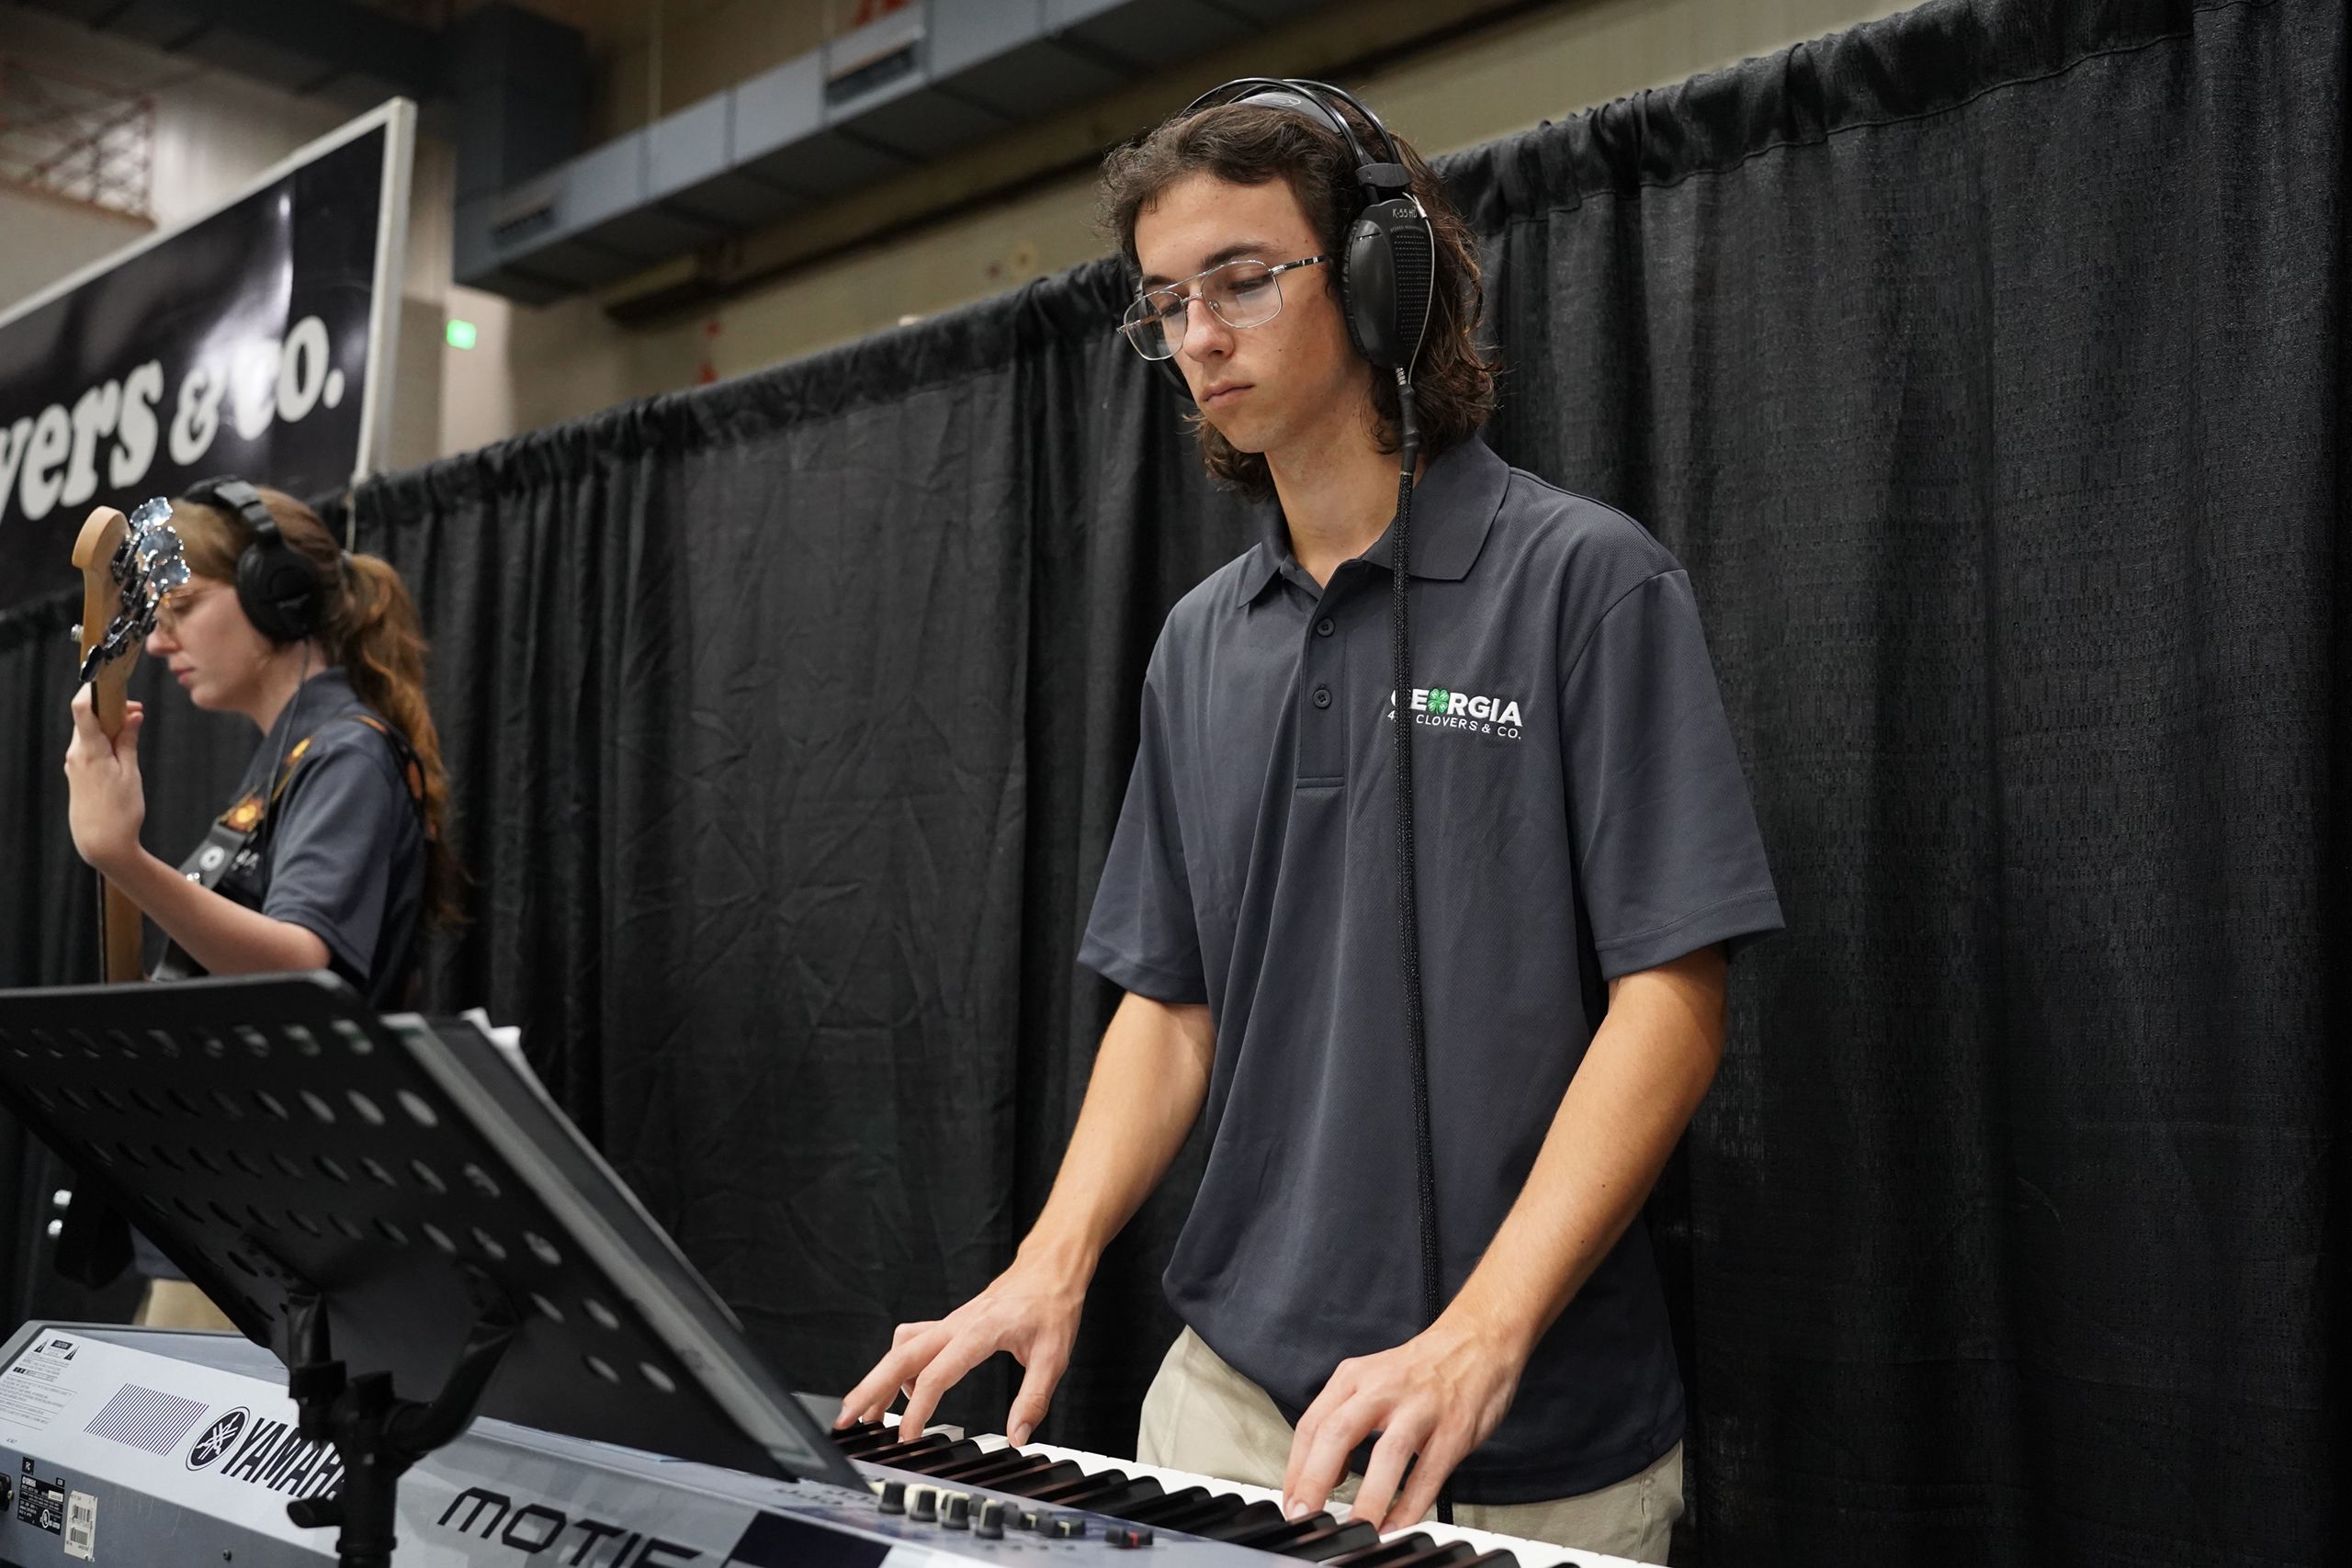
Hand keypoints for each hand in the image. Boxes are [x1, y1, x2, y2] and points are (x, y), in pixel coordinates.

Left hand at [64, 686, 146, 876]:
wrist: (101, 843)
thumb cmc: (120, 812)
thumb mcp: (131, 772)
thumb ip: (129, 741)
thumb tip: (132, 716)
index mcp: (90, 750)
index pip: (83, 708)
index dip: (94, 690)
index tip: (111, 682)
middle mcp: (77, 754)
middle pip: (88, 719)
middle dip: (112, 710)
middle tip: (138, 713)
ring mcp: (75, 765)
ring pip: (90, 734)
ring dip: (110, 728)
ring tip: (133, 734)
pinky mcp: (78, 774)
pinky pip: (89, 749)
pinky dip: (105, 743)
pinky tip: (122, 752)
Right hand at [835, 1250, 1088, 1445]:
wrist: (1049, 1268)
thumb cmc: (1052, 1305)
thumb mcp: (1053, 1356)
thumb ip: (1033, 1399)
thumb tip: (1017, 1437)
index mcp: (978, 1332)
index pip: (937, 1375)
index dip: (918, 1410)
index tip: (906, 1437)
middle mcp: (956, 1325)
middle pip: (900, 1356)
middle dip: (869, 1388)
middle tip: (847, 1418)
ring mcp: (949, 1323)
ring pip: (901, 1349)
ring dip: (879, 1378)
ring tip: (867, 1414)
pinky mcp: (951, 1325)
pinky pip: (913, 1344)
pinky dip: (900, 1367)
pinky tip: (905, 1390)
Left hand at [1282, 1313, 1525, 1531]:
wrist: (1476, 1341)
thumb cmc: (1419, 1370)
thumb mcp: (1370, 1382)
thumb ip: (1344, 1422)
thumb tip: (1325, 1475)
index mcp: (1354, 1377)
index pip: (1312, 1425)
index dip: (1297, 1468)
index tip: (1292, 1502)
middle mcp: (1382, 1388)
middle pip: (1338, 1433)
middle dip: (1316, 1479)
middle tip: (1306, 1516)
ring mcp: (1420, 1407)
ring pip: (1387, 1454)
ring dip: (1369, 1497)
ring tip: (1356, 1530)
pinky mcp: (1453, 1428)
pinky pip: (1428, 1472)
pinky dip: (1410, 1504)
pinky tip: (1397, 1525)